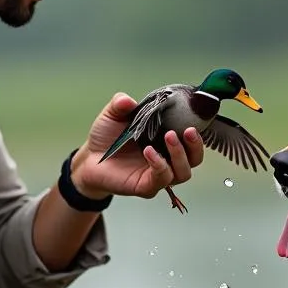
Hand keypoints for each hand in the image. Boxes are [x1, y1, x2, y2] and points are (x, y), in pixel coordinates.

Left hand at [70, 93, 204, 199]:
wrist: (89, 158)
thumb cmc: (107, 136)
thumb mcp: (113, 114)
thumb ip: (120, 104)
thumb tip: (127, 100)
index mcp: (166, 141)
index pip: (192, 140)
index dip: (198, 131)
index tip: (196, 118)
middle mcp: (168, 160)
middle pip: (194, 159)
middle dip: (195, 146)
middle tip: (188, 130)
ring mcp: (158, 175)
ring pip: (183, 172)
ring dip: (180, 155)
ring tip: (169, 137)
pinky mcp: (146, 186)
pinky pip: (161, 179)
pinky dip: (159, 164)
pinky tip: (149, 151)